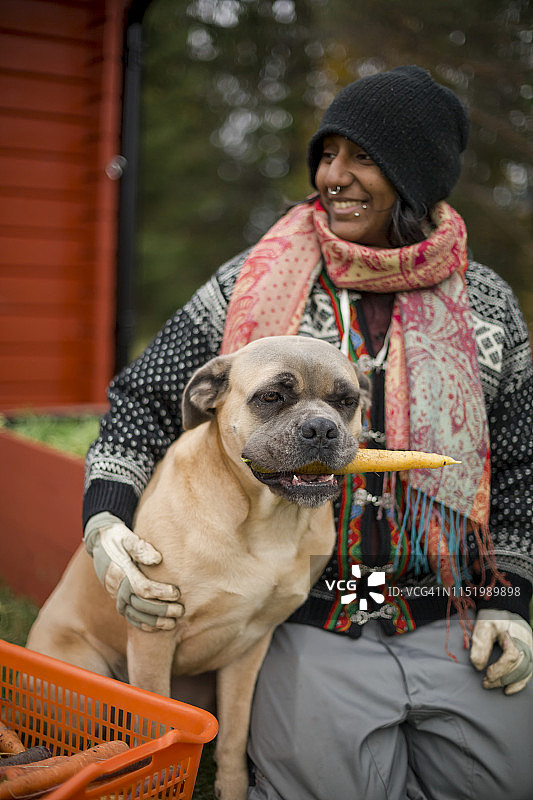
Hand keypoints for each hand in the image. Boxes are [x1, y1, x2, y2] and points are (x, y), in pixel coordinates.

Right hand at [84, 512, 183, 630]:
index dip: (160, 593)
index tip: (176, 593)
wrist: (100, 542)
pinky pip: (129, 617)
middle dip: (162, 610)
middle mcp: (117, 587)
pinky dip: (143, 624)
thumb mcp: (128, 538)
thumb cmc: (119, 538)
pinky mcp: (118, 599)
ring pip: (135, 614)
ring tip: (173, 623)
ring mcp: (116, 595)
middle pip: (141, 605)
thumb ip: (141, 548)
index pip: (142, 588)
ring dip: (155, 622)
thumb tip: (157, 559)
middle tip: (181, 611)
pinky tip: (157, 628)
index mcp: (121, 572)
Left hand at [470, 609, 532, 694]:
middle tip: (485, 683)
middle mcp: (525, 645)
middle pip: (517, 668)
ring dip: (507, 682)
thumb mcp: (484, 626)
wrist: (505, 610)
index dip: (500, 668)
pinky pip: (528, 672)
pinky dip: (519, 683)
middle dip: (501, 678)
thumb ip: (480, 644)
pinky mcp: (529, 656)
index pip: (511, 657)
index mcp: (514, 636)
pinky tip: (508, 690)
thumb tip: (478, 666)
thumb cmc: (494, 619)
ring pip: (523, 673)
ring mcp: (529, 651)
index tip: (487, 674)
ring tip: (491, 685)